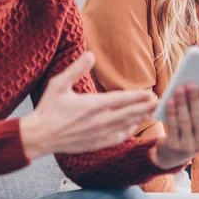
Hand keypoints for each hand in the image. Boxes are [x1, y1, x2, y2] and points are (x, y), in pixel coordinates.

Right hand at [20, 52, 156, 158]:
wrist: (40, 136)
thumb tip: (90, 54)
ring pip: (125, 126)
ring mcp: (98, 134)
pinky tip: (133, 126)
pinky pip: (117, 138)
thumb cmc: (48, 108)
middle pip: (128, 114)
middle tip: (158, 101)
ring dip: (140, 118)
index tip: (150, 93)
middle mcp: (98, 121)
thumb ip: (76, 69)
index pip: (121, 100)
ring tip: (152, 111)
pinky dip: (128, 131)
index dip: (137, 97)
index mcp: (92, 105)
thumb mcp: (59, 84)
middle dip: (145, 107)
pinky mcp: (96, 144)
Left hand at [150, 84, 198, 169]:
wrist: (173, 154)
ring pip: (185, 120)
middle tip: (191, 84)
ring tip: (179, 89)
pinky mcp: (174, 146)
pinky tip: (170, 101)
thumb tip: (196, 89)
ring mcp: (188, 146)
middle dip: (195, 99)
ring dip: (182, 103)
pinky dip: (171, 111)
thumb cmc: (189, 132)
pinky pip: (173, 125)